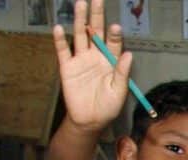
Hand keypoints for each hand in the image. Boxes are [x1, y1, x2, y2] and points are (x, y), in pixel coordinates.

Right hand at [53, 0, 129, 131]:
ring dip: (80, 20)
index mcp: (111, 61)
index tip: (115, 27)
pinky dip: (60, 39)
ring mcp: (81, 60)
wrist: (90, 120)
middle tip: (97, 0)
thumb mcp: (119, 91)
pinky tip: (59, 27)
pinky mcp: (67, 67)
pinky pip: (63, 51)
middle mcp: (96, 56)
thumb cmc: (108, 106)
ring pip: (80, 36)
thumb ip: (122, 72)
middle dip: (96, 16)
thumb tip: (128, 54)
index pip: (113, 42)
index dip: (114, 34)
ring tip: (80, 4)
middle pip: (96, 32)